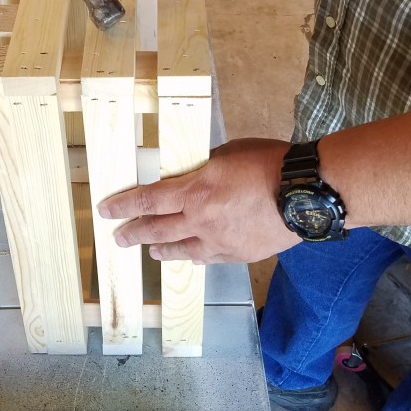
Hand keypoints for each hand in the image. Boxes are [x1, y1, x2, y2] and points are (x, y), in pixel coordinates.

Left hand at [98, 138, 300, 263]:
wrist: (304, 195)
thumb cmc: (269, 164)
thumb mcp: (228, 153)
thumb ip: (205, 165)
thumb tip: (195, 170)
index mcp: (195, 191)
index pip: (148, 200)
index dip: (124, 206)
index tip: (106, 210)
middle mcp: (201, 220)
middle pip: (158, 230)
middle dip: (134, 233)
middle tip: (119, 238)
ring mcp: (219, 241)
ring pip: (182, 250)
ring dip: (162, 249)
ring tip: (152, 251)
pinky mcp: (238, 254)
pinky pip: (209, 258)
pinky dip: (197, 256)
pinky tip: (193, 258)